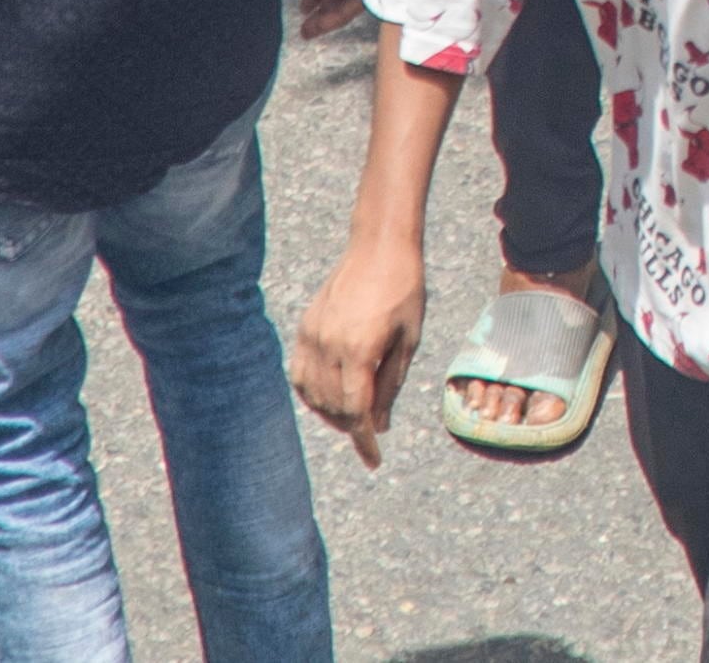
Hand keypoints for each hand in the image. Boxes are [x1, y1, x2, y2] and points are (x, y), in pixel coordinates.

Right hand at [294, 236, 428, 466]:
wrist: (380, 247)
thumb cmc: (405, 291)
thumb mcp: (409, 340)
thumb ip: (390, 384)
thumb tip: (380, 426)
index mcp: (359, 350)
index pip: (356, 411)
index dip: (363, 441)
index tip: (373, 460)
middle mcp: (329, 346)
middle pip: (332, 407)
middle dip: (351, 427)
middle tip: (371, 432)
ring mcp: (312, 337)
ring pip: (311, 395)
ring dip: (330, 413)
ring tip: (353, 417)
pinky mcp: (305, 329)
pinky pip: (299, 374)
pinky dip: (311, 393)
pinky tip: (328, 397)